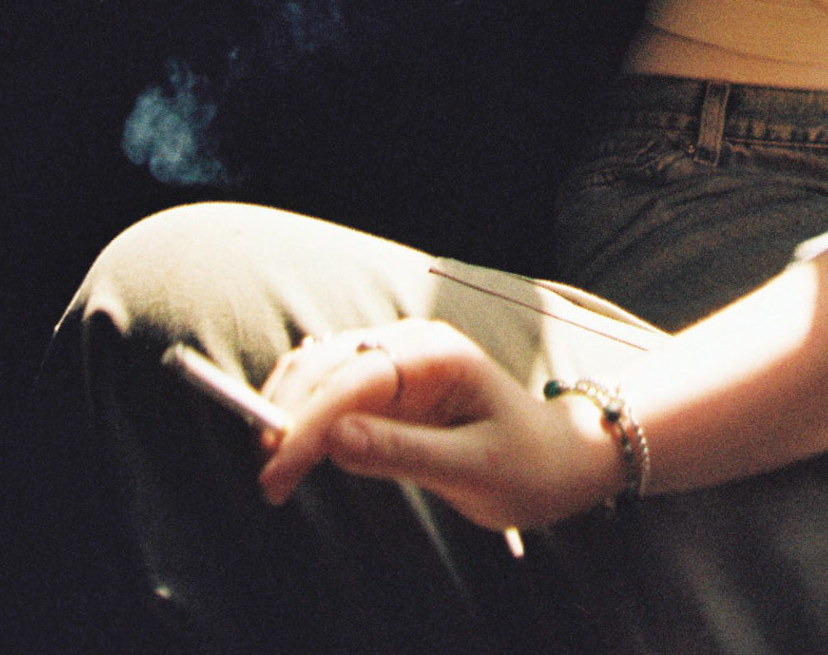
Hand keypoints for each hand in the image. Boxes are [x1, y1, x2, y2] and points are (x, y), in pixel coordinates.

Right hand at [255, 322, 616, 530]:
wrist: (559, 460)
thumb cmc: (526, 465)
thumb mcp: (472, 468)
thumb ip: (403, 452)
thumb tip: (333, 439)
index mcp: (438, 356)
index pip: (354, 383)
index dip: (308, 425)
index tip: (276, 471)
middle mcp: (412, 346)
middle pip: (329, 365)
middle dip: (290, 416)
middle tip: (268, 480)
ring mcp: (399, 361)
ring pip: (324, 370)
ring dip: (291, 411)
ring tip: (273, 470)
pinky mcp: (390, 385)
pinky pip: (335, 388)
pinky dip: (306, 412)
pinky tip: (290, 444)